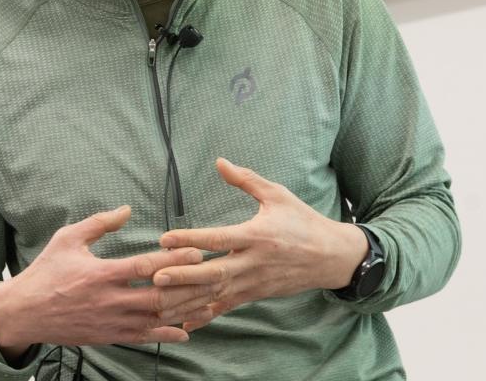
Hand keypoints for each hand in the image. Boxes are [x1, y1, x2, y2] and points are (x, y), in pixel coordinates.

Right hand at [0, 205, 220, 356]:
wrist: (23, 312)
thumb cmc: (46, 271)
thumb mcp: (67, 239)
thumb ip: (99, 223)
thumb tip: (126, 209)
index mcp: (101, 274)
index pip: (146, 267)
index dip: (175, 260)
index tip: (198, 252)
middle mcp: (109, 300)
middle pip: (159, 296)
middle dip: (190, 287)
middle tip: (215, 277)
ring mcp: (110, 322)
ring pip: (156, 319)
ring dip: (185, 311)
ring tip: (210, 301)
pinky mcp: (109, 336)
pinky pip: (143, 338)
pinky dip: (166, 335)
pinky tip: (187, 331)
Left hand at [154, 158, 367, 331]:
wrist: (331, 256)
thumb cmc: (302, 221)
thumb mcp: (277, 195)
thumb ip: (246, 180)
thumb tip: (219, 161)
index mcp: (258, 235)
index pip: (219, 238)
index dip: (191, 239)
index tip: (165, 238)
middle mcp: (254, 262)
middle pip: (214, 273)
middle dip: (183, 276)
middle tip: (155, 277)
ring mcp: (254, 283)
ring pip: (216, 295)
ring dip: (186, 300)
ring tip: (158, 303)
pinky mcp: (255, 295)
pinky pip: (227, 308)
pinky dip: (206, 316)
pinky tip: (184, 323)